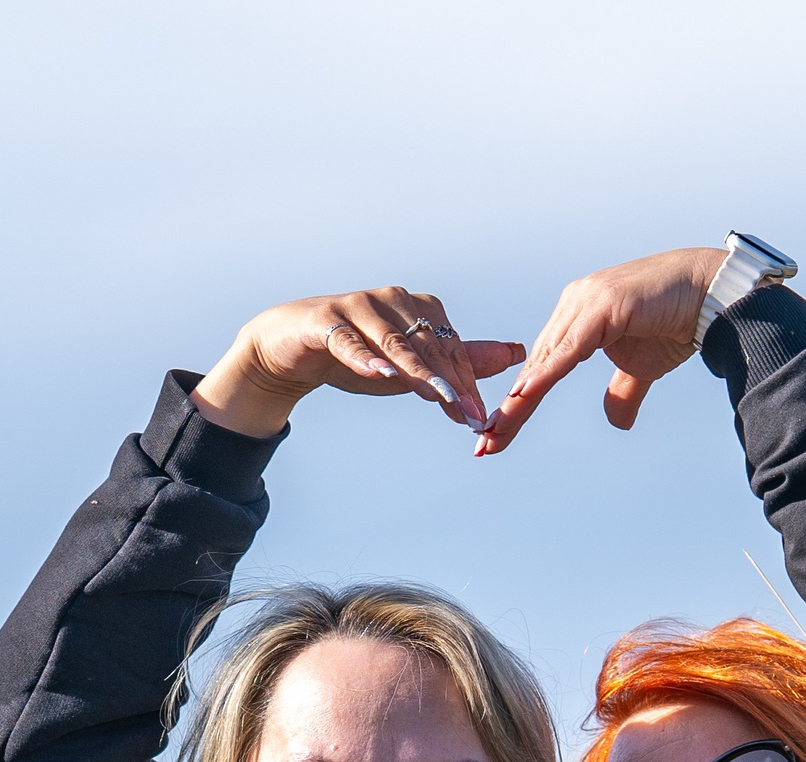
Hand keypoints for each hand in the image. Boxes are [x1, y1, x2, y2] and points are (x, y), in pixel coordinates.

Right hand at [192, 287, 524, 438]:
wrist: (290, 348)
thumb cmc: (358, 354)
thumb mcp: (413, 366)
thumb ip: (461, 361)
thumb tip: (515, 355)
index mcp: (418, 307)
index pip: (451, 346)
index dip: (467, 381)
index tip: (480, 416)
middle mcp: (392, 300)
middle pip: (428, 344)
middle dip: (449, 381)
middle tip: (466, 414)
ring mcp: (356, 307)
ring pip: (394, 341)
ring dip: (416, 369)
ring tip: (437, 395)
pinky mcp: (323, 321)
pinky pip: (347, 341)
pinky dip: (365, 357)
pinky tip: (381, 374)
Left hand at [473, 247, 726, 454]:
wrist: (711, 294)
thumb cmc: (677, 323)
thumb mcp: (643, 368)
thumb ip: (623, 391)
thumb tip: (615, 423)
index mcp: (576, 318)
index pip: (540, 367)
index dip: (519, 403)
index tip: (497, 435)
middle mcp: (574, 306)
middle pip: (534, 366)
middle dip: (509, 409)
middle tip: (485, 444)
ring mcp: (586, 303)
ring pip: (545, 361)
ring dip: (519, 400)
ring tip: (496, 432)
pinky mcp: (603, 307)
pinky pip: (568, 350)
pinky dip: (545, 376)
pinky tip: (524, 398)